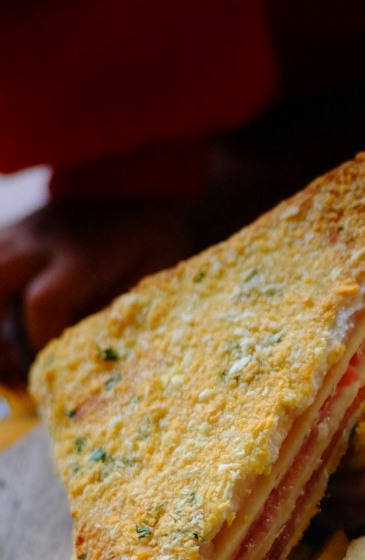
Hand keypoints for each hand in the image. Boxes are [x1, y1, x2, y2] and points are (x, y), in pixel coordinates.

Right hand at [0, 196, 193, 366]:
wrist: (142, 185)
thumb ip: (120, 311)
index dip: (41, 341)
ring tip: (10, 363)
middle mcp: (42, 240)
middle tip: (19, 374)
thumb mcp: (153, 277)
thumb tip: (93, 353)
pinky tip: (8, 333)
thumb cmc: (154, 241)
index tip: (56, 368)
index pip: (42, 303)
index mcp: (82, 255)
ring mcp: (22, 232)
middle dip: (1, 340)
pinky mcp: (13, 232)